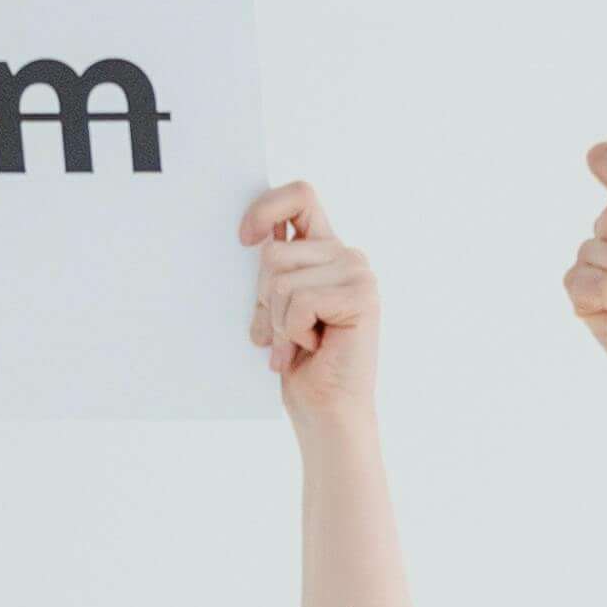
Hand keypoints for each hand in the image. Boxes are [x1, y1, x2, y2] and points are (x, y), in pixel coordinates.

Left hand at [244, 185, 380, 417]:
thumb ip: (273, 269)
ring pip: (281, 277)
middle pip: (274, 251)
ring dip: (277, 320)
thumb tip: (254, 239)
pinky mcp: (361, 296)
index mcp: (326, 251)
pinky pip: (299, 301)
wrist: (326, 411)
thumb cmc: (299, 364)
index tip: (244, 240)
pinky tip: (313, 347)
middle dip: (262, 298)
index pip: (300, 196)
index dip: (266, 207)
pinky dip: (293, 332)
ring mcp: (358, 274)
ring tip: (297, 344)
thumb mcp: (274, 306)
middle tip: (279, 333)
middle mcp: (347, 256)